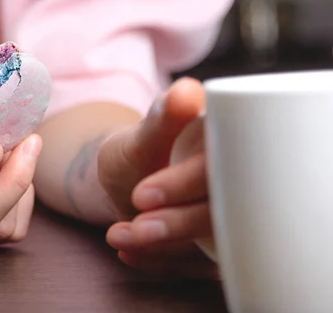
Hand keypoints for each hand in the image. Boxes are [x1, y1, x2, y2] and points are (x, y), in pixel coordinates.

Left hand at [98, 78, 216, 278]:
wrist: (132, 178)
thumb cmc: (142, 150)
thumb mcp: (144, 134)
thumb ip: (163, 118)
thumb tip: (186, 92)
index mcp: (236, 149)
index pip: (222, 170)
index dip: (185, 185)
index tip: (144, 196)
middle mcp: (242, 187)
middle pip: (221, 215)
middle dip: (174, 226)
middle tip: (130, 228)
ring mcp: (231, 221)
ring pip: (209, 248)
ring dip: (162, 249)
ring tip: (117, 237)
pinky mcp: (217, 250)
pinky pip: (196, 267)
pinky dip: (161, 264)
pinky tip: (128, 253)